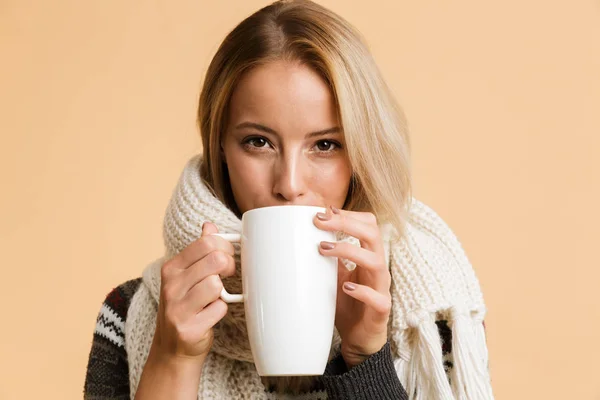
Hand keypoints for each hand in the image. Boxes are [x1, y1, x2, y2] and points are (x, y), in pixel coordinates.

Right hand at [150, 222, 235, 364]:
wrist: (172, 348)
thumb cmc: (184, 306)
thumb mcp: (186, 276)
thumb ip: (199, 250)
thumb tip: (209, 225)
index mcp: (172, 268)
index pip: (206, 242)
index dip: (225, 247)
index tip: (227, 257)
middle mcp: (171, 286)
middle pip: (215, 261)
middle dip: (228, 266)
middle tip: (227, 276)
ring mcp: (178, 308)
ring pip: (216, 285)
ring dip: (222, 293)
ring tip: (214, 298)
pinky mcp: (189, 328)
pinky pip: (219, 309)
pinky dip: (221, 311)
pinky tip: (210, 315)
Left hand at [313, 206, 390, 368]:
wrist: (359, 338)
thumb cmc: (347, 303)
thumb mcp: (333, 275)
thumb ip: (327, 257)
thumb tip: (302, 236)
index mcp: (368, 256)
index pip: (368, 224)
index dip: (349, 214)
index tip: (323, 211)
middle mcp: (378, 268)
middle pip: (373, 234)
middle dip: (347, 222)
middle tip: (319, 221)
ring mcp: (382, 288)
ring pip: (376, 261)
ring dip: (349, 250)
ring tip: (323, 248)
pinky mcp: (382, 310)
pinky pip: (377, 298)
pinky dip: (362, 291)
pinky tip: (345, 287)